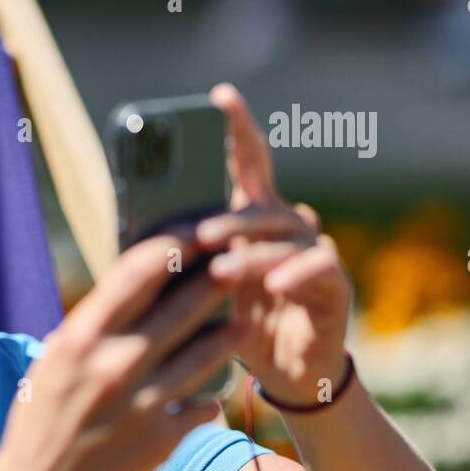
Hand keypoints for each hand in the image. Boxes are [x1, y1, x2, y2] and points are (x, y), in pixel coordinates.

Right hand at [0, 230, 246, 470]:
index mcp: (81, 338)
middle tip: (237, 263)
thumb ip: (91, 327)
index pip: (139, 270)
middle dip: (216, 279)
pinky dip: (207, 395)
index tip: (196, 231)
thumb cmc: (38, 422)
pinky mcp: (164, 440)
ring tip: (241, 321)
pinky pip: (203, 404)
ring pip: (208, 353)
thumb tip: (129, 288)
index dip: (175, 243)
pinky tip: (210, 390)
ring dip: (228, 333)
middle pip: (185, 305)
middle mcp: (116, 365)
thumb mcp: (51, 363)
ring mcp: (144, 403)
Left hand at [196, 84, 351, 405]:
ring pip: (285, 238)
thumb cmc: (239, 323)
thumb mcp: (204, 288)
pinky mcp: (334, 286)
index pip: (249, 164)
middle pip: (262, 206)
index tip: (220, 97)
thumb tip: (135, 236)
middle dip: (229, 219)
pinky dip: (294, 275)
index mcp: (255, 220)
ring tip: (222, 270)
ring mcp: (313, 253)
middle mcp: (288, 228)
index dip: (237, 129)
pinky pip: (318, 270)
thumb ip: (186, 257)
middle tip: (199, 235)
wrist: (286, 373)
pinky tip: (274, 286)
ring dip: (250, 253)